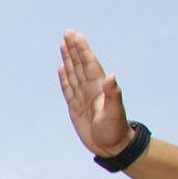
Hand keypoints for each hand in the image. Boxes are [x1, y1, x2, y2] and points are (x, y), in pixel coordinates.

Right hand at [58, 29, 132, 156]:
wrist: (112, 146)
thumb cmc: (115, 130)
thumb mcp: (115, 113)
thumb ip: (113, 94)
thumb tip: (111, 76)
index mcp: (99, 87)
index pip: (89, 64)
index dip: (82, 50)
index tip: (76, 35)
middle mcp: (90, 89)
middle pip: (80, 65)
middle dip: (74, 49)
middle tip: (68, 32)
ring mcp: (82, 97)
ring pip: (73, 74)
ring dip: (68, 59)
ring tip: (63, 45)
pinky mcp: (75, 107)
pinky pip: (68, 89)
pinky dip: (64, 78)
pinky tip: (62, 68)